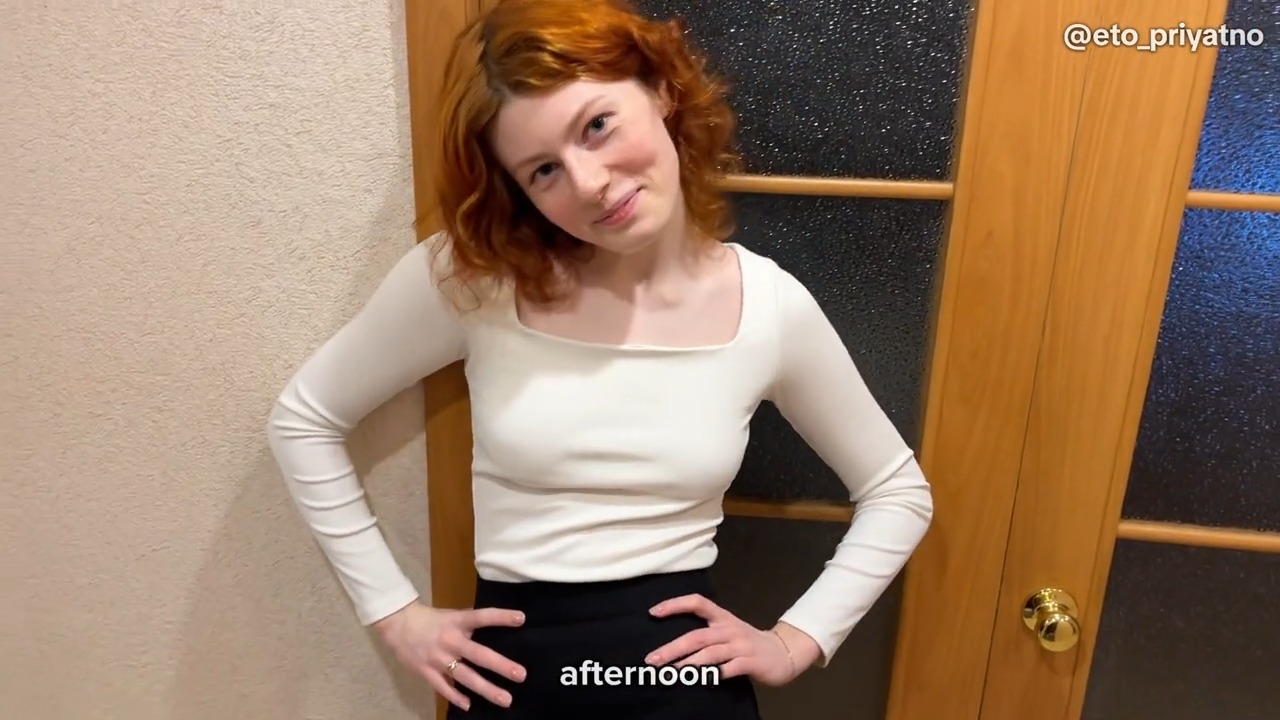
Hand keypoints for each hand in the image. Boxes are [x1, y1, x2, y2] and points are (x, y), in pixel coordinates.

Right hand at [372, 600, 526, 710]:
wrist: (397, 624)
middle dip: (500, 665)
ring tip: (506, 699)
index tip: (521, 618)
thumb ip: (470, 623)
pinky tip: (469, 705)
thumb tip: (496, 624)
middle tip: (521, 675)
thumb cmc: (430, 620)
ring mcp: (438, 659)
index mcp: (457, 622)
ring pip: (465, 676)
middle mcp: (450, 641)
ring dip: (486, 689)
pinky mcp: (427, 672)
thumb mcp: (452, 615)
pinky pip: (443, 687)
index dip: (501, 617)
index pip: (481, 617)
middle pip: (478, 654)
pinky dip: (455, 697)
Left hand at [645, 594, 808, 685]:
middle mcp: (729, 629)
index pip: (697, 602)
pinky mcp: (750, 662)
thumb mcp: (728, 630)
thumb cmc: (748, 643)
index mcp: (722, 617)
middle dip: (672, 648)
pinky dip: (715, 674)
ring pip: (710, 653)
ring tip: (671, 672)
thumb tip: (672, 645)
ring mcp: (741, 645)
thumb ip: (705, 633)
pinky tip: (702, 680)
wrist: (783, 652)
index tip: (653, 612)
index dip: (675, 604)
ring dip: (688, 663)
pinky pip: (729, 668)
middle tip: (652, 659)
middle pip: (697, 635)